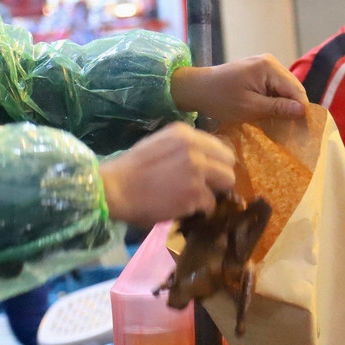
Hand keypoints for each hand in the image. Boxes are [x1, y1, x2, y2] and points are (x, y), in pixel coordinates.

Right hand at [100, 123, 235, 226]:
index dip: (216, 162)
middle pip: (229, 163)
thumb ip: (183, 147)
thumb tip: (205, 158)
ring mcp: (197, 171)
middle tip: (206, 188)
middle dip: (220, 177)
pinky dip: (201, 211)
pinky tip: (185, 209)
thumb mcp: (158, 144)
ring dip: (214, 193)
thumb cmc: (131, 169)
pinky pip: (211, 204)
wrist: (115, 189)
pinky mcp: (195, 193)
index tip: (209, 173)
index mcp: (184, 133)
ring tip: (196, 199)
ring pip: (227, 182)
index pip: (219, 146)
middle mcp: (195, 148)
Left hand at [170, 55, 308, 125]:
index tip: (304, 130)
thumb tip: (303, 111)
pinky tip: (272, 115)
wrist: (197, 88)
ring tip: (283, 125)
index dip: (302, 110)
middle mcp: (270, 62)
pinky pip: (275, 88)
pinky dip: (275, 101)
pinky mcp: (259, 72)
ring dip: (284, 106)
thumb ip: (277, 108)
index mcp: (269, 67)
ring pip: (285, 89)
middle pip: (293, 88)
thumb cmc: (220, 99)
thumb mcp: (250, 108)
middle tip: (294, 131)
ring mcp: (265, 65)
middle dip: (294, 108)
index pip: (296, 90)